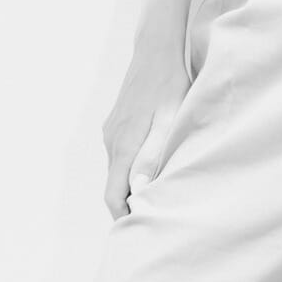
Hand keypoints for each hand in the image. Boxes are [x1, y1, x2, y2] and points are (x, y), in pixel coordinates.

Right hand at [101, 44, 191, 220]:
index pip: (113, 196)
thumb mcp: (169, 119)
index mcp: (123, 145)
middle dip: (127, 206)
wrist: (156, 48)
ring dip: (130, 186)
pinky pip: (119, 154)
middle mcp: (111, 141)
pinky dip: (130, 169)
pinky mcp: (116, 122)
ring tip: (156, 198)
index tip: (138, 232)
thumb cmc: (170, 84)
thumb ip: (153, 154)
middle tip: (152, 221)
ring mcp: (111, 131)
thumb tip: (138, 189)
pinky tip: (151, 168)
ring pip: (116, 170)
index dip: (123, 217)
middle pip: (113, 186)